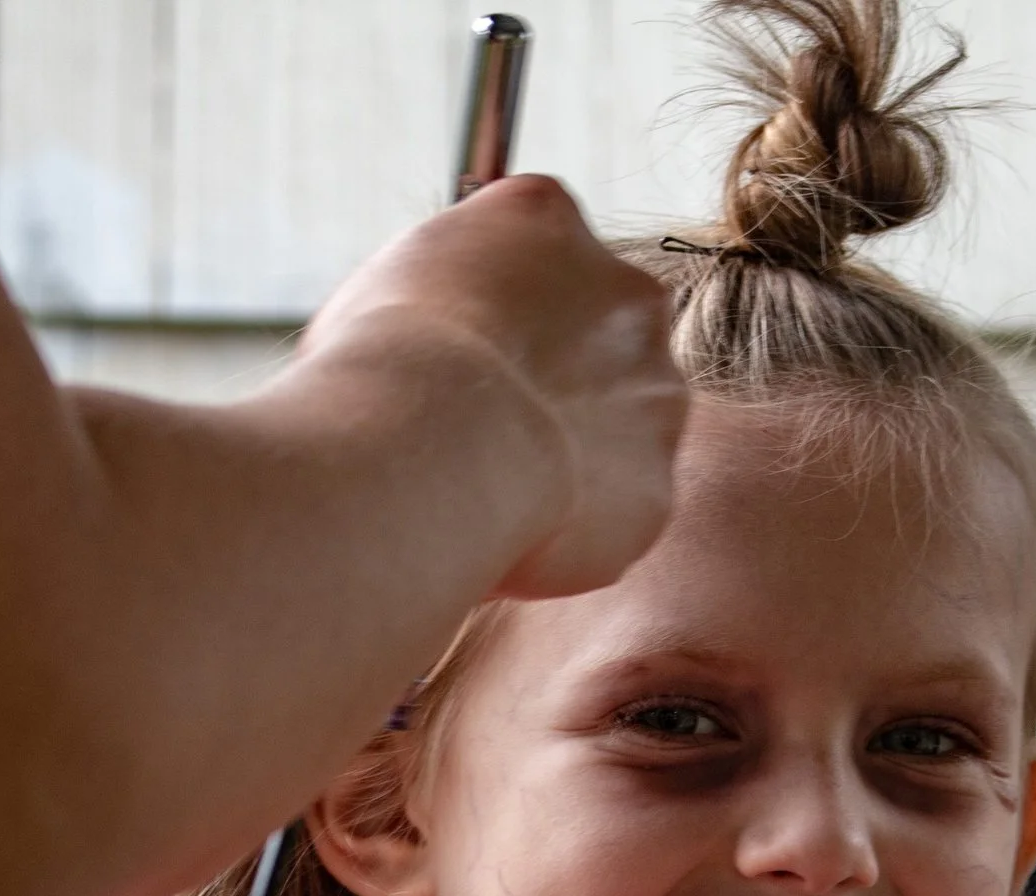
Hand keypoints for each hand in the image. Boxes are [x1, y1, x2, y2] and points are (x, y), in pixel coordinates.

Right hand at [304, 175, 685, 599]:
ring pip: (616, 432)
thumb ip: (446, 293)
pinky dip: (566, 532)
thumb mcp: (388, 284)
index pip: (537, 247)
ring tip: (486, 490)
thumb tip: (447, 331)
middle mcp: (624, 293)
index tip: (457, 354)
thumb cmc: (381, 365)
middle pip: (597, 337)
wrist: (432, 449)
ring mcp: (653, 395)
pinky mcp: (653, 491)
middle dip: (551, 383)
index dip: (494, 313)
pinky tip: (507, 535)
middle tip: (477, 429)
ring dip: (568, 458)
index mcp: (544, 220)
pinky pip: (608, 516)